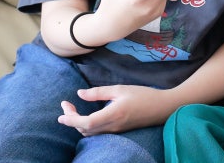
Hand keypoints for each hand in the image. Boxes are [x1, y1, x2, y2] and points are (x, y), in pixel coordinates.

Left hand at [58, 85, 172, 135]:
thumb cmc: (143, 95)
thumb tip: (79, 94)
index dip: (71, 119)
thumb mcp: (120, 89)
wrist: (162, 107)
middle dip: (71, 119)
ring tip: (72, 109)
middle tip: (65, 105)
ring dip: (78, 123)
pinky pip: (98, 132)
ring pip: (91, 133)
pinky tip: (86, 116)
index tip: (61, 113)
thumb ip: (98, 92)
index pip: (86, 122)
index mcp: (113, 114)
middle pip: (85, 129)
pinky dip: (87, 126)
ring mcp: (116, 130)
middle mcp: (113, 126)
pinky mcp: (119, 130)